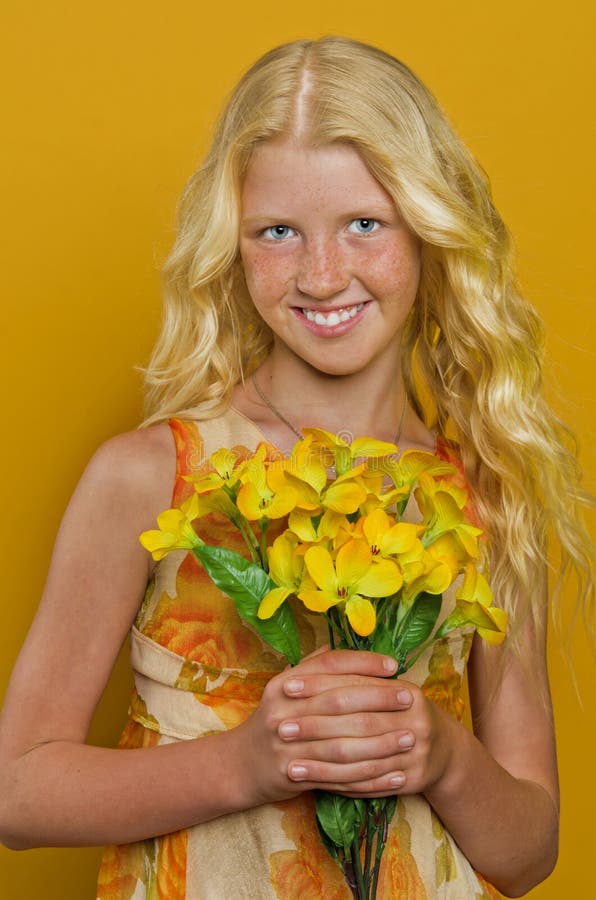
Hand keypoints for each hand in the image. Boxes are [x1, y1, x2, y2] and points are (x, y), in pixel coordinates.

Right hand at [236, 649, 424, 804]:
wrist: (241, 764)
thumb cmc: (275, 719)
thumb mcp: (285, 687)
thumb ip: (312, 667)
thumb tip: (339, 644)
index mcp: (285, 683)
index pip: (330, 666)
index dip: (363, 663)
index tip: (394, 666)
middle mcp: (284, 710)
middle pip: (339, 701)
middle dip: (379, 699)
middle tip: (411, 699)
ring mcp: (287, 744)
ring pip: (342, 742)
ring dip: (380, 742)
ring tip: (410, 738)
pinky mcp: (294, 774)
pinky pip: (339, 776)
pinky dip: (369, 777)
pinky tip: (394, 776)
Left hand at [282, 670, 456, 798]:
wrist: (443, 752)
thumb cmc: (402, 713)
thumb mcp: (387, 688)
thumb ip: (356, 672)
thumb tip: (320, 650)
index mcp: (407, 691)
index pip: (356, 684)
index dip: (321, 685)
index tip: (287, 687)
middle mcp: (416, 719)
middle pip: (357, 721)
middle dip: (316, 725)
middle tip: (282, 728)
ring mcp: (418, 751)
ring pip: (360, 757)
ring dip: (322, 762)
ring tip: (288, 763)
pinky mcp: (414, 778)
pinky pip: (369, 784)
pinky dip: (339, 784)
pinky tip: (313, 785)